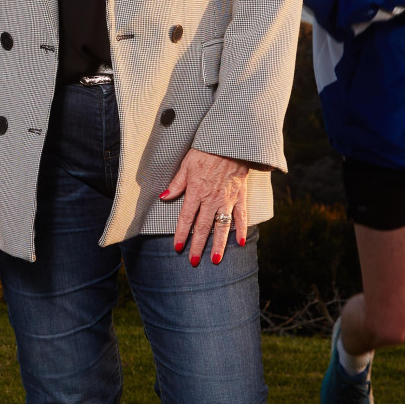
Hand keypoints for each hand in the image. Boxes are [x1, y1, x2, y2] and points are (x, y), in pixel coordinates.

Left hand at [162, 148, 251, 266]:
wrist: (231, 142)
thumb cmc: (206, 150)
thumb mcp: (186, 164)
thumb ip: (176, 184)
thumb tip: (163, 197)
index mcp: (196, 191)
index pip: (186, 218)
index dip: (181, 234)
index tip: (178, 247)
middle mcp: (212, 199)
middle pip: (203, 227)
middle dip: (198, 246)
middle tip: (193, 261)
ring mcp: (227, 199)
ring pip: (222, 227)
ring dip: (219, 244)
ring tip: (216, 260)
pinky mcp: (240, 196)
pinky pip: (241, 216)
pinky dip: (241, 229)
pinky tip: (240, 242)